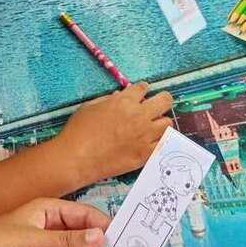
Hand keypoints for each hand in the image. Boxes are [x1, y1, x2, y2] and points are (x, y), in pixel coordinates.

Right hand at [56, 82, 173, 184]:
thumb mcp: (90, 106)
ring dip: (161, 121)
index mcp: (124, 101)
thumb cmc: (78, 131)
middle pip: (164, 101)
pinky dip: (159, 141)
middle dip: (163, 99)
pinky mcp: (145, 154)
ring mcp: (144, 135)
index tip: (141, 92)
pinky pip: (163, 144)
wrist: (77, 158)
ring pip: (167, 123)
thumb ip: (108, 100)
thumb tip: (119, 97)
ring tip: (154, 125)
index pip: (143, 88)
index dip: (142, 89)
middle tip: (159, 103)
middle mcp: (139, 115)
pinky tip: (152, 141)